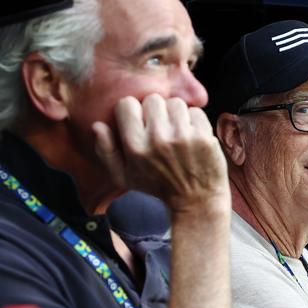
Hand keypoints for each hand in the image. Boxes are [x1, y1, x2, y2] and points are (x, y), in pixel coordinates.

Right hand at [93, 94, 228, 211]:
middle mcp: (158, 140)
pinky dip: (194, 121)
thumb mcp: (124, 177)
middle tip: (161, 127)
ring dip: (176, 114)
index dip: (133, 110)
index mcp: (135, 147)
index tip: (140, 122)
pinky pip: (196, 111)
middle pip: (152, 99)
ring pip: (175, 102)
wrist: (196, 201)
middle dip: (156, 111)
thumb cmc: (158, 186)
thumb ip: (106, 151)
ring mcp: (183, 137)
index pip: (127, 104)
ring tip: (177, 130)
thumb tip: (97, 125)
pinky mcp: (204, 137)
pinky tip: (192, 135)